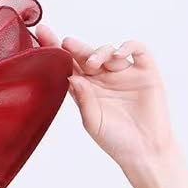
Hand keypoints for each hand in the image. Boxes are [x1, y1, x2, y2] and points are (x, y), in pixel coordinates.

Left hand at [34, 24, 177, 165]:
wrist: (145, 151)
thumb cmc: (116, 140)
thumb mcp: (92, 122)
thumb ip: (82, 100)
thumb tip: (71, 76)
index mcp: (87, 90)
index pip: (69, 66)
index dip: (55, 50)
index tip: (42, 35)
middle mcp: (104, 79)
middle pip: (86, 55)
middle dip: (74, 46)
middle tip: (66, 43)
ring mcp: (125, 74)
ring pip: (109, 51)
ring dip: (99, 52)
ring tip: (93, 64)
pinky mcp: (145, 72)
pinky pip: (138, 50)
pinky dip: (128, 47)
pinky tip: (118, 55)